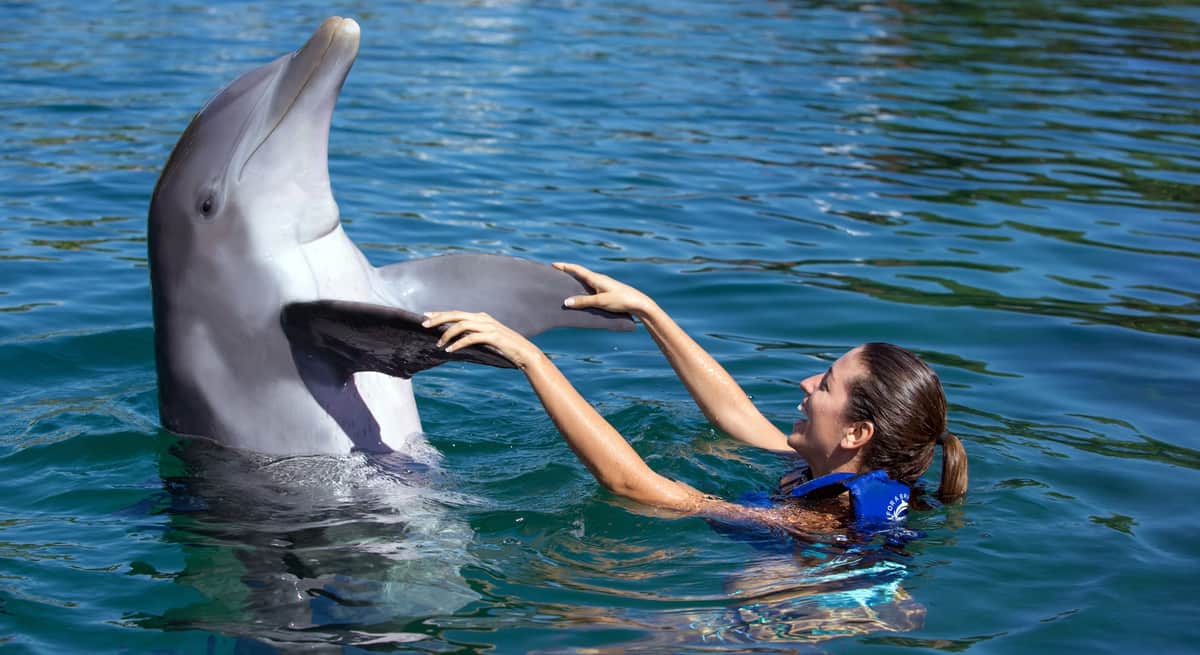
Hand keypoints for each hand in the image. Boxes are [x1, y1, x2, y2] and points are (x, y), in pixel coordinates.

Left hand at [422, 311, 541, 368]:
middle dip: (438, 319)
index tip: (425, 316)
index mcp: (481, 317)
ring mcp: (488, 326)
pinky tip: (450, 350)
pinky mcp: (492, 337)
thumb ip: (474, 334)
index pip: (456, 313)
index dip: (440, 314)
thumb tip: (455, 338)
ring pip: (461, 326)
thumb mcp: (487, 337)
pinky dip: (458, 344)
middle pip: (456, 315)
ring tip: (438, 344)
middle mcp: (483, 318)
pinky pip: (470, 338)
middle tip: (423, 325)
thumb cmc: (504, 347)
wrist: (524, 352)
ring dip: (447, 334)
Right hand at [553, 262, 654, 316]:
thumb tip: (566, 302)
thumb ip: (583, 302)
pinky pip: (589, 287)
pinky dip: (581, 288)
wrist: (638, 304)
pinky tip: (579, 295)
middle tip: (554, 274)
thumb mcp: (600, 301)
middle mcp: (598, 279)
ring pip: (584, 281)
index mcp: (596, 278)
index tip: (553, 264)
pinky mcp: (606, 291)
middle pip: (579, 273)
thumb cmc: (620, 300)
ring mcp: (602, 285)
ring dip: (574, 281)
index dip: (564, 266)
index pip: (577, 269)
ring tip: (563, 285)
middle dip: (567, 273)